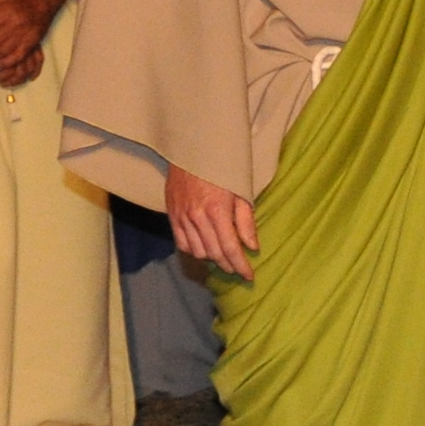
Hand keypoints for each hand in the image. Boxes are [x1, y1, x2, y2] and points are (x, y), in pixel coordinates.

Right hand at [166, 161, 257, 276]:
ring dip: (212, 258)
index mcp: (217, 211)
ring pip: (197, 251)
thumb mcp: (241, 191)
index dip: (240, 265)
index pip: (230, 248)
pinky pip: (181, 242)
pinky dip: (194, 250)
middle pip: (214, 253)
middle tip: (239, 269)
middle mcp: (196, 217)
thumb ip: (246, 221)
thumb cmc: (222, 167)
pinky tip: (205, 248)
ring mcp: (182, 216)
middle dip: (229, 265)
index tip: (249, 276)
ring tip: (224, 257)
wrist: (193, 149)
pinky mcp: (172, 214)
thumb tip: (252, 246)